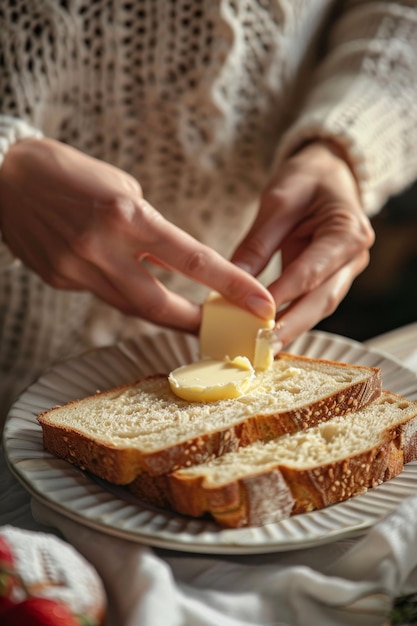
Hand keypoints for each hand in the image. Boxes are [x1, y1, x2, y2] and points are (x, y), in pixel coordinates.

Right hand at [0, 138, 274, 331]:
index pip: (192, 260)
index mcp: (127, 216)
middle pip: (161, 306)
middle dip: (196, 323)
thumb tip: (165, 258)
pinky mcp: (60, 280)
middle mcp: (102, 248)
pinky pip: (102, 294)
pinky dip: (123, 292)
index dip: (231, 286)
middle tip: (224, 330)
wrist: (2, 177)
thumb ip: (147, 228)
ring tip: (186, 317)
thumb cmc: (70, 172)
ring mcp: (77, 270)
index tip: (261, 303)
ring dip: (163, 315)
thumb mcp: (122, 186)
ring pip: (131, 308)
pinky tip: (124, 281)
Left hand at [232, 141, 374, 347]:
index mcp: (348, 232)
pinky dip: (291, 317)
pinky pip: (311, 302)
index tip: (257, 314)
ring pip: (319, 306)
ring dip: (291, 327)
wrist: (327, 173)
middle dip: (291, 324)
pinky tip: (270, 332)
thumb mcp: (278, 200)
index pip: (312, 271)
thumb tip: (233, 278)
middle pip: (322, 299)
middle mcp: (354, 257)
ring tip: (263, 346)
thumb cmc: (306, 179)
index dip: (284, 294)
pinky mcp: (331, 278)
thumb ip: (259, 241)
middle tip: (262, 344)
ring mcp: (346, 271)